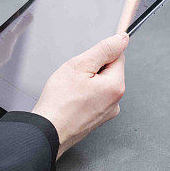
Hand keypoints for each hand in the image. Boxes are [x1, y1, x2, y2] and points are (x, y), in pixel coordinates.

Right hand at [32, 33, 129, 158]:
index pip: (118, 56)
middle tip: (74, 76)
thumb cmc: (59, 103)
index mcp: (116, 86)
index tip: (86, 60)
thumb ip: (104, 49)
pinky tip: (71, 99)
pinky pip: (95, 98)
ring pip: (100, 84)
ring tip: (71, 90)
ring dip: (87, 82)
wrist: (47, 131)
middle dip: (92, 68)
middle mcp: (116, 101)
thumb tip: (122, 39)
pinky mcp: (97, 118)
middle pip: (109, 71)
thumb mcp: (80, 66)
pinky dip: (84, 95)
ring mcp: (107, 111)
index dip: (100, 53)